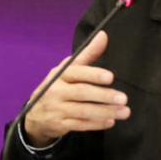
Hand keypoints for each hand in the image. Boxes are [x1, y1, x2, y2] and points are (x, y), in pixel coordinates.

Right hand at [22, 31, 128, 145]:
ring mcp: (56, 109)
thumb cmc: (58, 87)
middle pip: (81, 93)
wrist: (35, 114)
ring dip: (105, 112)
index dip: (93, 74)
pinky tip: (111, 122)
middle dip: (104, 96)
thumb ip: (88, 54)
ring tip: (124, 112)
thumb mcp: (69, 69)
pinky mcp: (59, 124)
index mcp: (59, 75)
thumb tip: (103, 35)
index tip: (111, 77)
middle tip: (124, 98)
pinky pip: (80, 124)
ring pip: (83, 111)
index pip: (76, 72)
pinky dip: (96, 124)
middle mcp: (56, 91)